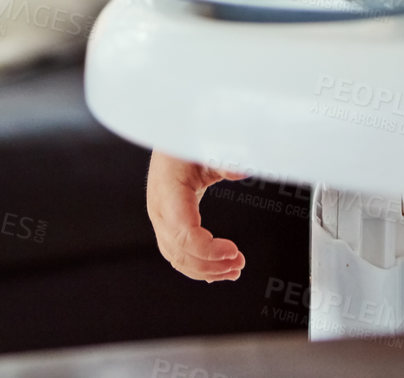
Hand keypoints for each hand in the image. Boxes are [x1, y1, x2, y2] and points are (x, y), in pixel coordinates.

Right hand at [146, 151, 248, 281]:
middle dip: (210, 264)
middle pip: (179, 251)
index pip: (183, 232)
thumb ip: (224, 158)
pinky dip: (196, 265)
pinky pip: (177, 251)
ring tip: (233, 270)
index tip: (233, 251)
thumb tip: (244, 169)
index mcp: (167, 190)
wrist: (171, 132)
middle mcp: (159, 208)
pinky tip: (216, 271)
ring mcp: (160, 217)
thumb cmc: (188, 138)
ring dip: (205, 269)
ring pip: (176, 257)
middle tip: (239, 264)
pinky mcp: (167, 221)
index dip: (207, 249)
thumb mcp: (207, 143)